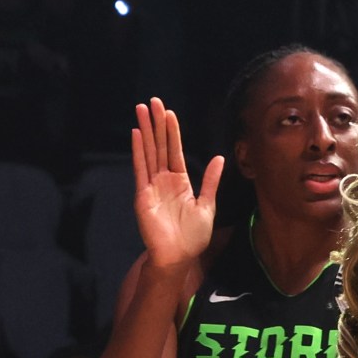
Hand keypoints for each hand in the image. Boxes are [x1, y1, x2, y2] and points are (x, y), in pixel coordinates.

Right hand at [131, 98, 222, 271]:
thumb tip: (220, 158)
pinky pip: (141, 169)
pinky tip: (137, 135)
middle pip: (160, 146)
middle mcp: (164, 180)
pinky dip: (139, 151)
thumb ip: (211, 181)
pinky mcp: (143, 195)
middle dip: (157, 124)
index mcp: (180, 182)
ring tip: (142, 110)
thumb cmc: (192, 236)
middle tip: (153, 101)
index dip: (172, 132)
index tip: (169, 113)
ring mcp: (152, 186)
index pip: (175, 151)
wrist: (179, 257)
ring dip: (146, 131)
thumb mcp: (207, 205)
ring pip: (149, 152)